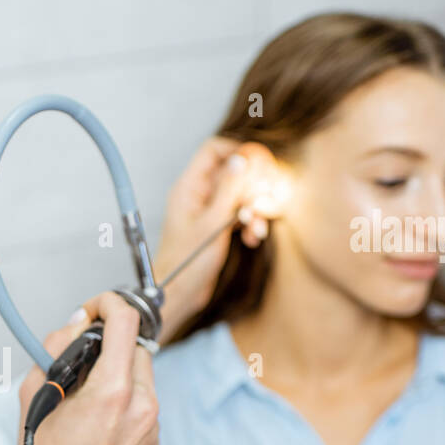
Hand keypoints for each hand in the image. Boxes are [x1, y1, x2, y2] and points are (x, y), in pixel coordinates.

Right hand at [12, 291, 159, 444]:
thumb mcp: (36, 394)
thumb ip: (57, 349)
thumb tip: (75, 323)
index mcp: (113, 390)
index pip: (125, 321)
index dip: (108, 303)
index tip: (96, 307)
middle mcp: (142, 405)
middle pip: (136, 347)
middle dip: (111, 346)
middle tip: (83, 360)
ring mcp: (152, 425)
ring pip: (142, 377)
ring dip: (119, 375)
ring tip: (87, 399)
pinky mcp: (154, 441)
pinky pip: (144, 405)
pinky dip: (125, 402)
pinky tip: (98, 423)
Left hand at [153, 138, 283, 343]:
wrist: (180, 293)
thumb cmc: (186, 263)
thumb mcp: (212, 224)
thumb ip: (229, 190)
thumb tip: (241, 159)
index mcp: (189, 187)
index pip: (213, 150)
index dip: (238, 150)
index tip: (260, 162)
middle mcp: (198, 195)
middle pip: (233, 172)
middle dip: (253, 187)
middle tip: (264, 201)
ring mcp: (208, 210)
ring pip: (240, 195)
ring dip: (255, 209)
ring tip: (256, 228)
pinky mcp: (216, 226)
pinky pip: (239, 214)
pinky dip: (250, 223)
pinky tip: (252, 239)